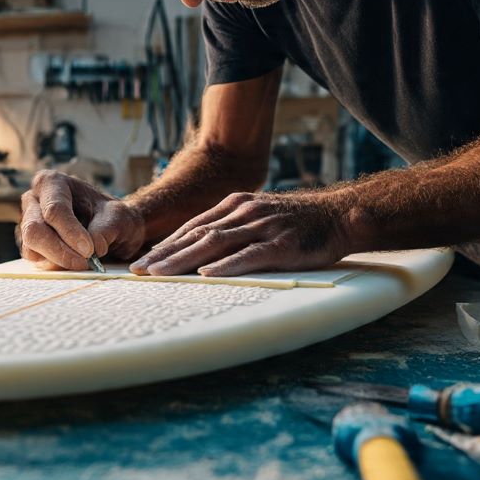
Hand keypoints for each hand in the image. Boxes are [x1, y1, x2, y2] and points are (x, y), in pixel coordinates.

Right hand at [18, 170, 145, 270]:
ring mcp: (28, 224)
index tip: (89, 250)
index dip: (70, 232)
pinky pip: (36, 261)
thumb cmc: (112, 217)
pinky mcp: (30, 246)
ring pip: (31, 249)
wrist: (111, 229)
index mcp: (52, 183)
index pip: (55, 210)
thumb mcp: (117, 217)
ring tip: (84, 263)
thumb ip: (106, 229)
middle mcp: (33, 201)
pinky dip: (55, 266)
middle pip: (35, 230)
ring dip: (58, 261)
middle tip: (84, 263)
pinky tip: (74, 263)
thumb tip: (93, 247)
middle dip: (59, 251)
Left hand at [129, 192, 349, 276]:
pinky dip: (227, 265)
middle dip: (165, 254)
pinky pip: (250, 255)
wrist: (340, 215)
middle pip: (196, 235)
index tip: (143, 260)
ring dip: (184, 260)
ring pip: (215, 243)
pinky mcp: (282, 244)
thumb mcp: (259, 217)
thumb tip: (201, 253)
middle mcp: (244, 212)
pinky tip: (208, 275)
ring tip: (160, 274)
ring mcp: (263, 226)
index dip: (166, 244)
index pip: (192, 227)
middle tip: (139, 271)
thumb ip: (232, 229)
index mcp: (235, 205)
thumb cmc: (297, 223)